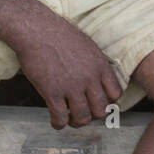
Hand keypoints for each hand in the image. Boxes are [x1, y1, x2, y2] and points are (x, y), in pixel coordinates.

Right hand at [16, 9, 123, 129]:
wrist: (37, 30)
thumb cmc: (59, 34)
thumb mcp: (87, 46)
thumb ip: (94, 64)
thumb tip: (97, 78)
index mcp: (100, 65)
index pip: (116, 94)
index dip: (107, 102)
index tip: (97, 102)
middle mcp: (89, 78)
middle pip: (101, 110)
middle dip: (92, 115)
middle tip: (83, 112)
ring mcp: (71, 86)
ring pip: (83, 118)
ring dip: (76, 122)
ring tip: (69, 118)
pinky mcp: (52, 92)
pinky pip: (60, 118)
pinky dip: (58, 124)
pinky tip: (55, 120)